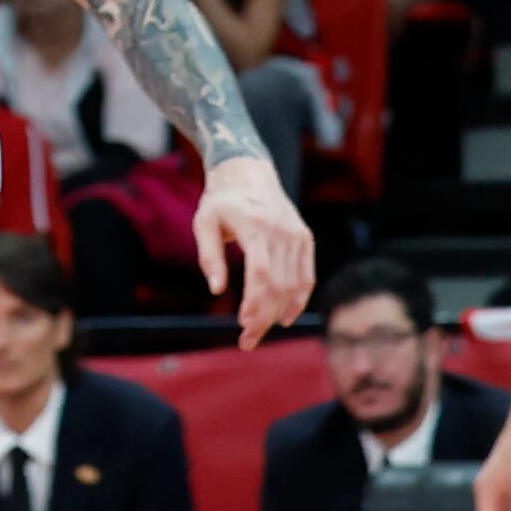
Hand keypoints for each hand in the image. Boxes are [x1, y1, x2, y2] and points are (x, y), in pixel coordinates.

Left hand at [190, 155, 314, 343]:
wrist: (248, 171)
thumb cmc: (221, 200)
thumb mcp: (204, 222)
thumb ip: (209, 256)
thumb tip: (217, 290)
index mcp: (255, 226)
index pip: (260, 273)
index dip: (255, 301)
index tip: (243, 324)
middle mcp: (281, 231)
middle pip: (278, 285)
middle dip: (263, 316)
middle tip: (246, 340)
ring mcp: (297, 235)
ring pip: (293, 285)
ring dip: (278, 313)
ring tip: (258, 332)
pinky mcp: (305, 238)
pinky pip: (306, 276)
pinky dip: (298, 300)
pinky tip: (284, 317)